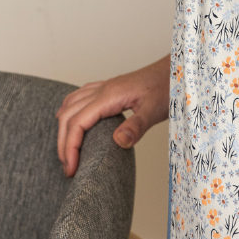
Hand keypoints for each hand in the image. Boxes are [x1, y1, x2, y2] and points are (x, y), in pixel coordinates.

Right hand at [55, 54, 169, 176]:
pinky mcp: (109, 89)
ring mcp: (104, 87)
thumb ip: (137, 126)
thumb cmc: (167, 87)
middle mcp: (102, 90)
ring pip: (70, 105)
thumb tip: (118, 142)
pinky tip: (72, 121)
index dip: (70, 147)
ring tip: (66, 152)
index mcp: (109, 96)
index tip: (72, 169)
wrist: (175, 70)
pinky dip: (69, 112)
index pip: (77, 122)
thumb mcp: (155, 110)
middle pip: (68, 116)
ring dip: (63, 128)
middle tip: (68, 168)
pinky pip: (79, 98)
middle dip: (63, 143)